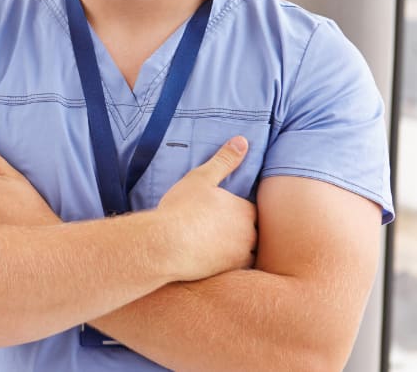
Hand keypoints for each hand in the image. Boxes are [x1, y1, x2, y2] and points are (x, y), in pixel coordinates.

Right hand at [155, 136, 257, 282]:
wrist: (165, 245)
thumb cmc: (181, 209)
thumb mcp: (201, 179)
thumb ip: (224, 160)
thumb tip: (242, 140)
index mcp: (245, 211)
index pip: (250, 212)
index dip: (236, 213)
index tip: (218, 215)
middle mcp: (249, 235)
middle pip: (251, 234)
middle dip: (238, 233)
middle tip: (214, 232)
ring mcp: (239, 257)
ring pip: (244, 254)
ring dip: (233, 252)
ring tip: (211, 249)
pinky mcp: (227, 275)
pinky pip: (231, 271)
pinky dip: (222, 266)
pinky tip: (207, 263)